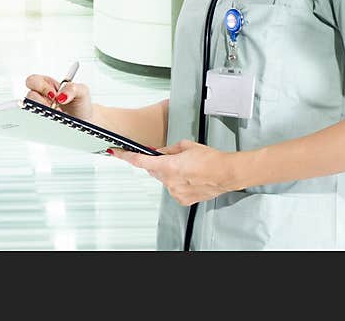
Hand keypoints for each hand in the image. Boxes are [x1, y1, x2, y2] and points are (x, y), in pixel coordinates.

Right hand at [24, 74, 93, 121]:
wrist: (84, 120)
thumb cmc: (80, 103)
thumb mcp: (82, 91)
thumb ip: (73, 88)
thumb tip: (61, 94)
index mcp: (47, 84)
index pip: (33, 81)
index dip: (40, 87)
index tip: (53, 95)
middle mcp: (40, 97)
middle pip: (29, 96)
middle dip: (41, 102)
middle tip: (54, 108)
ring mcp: (39, 110)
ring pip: (31, 111)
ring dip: (45, 114)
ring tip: (58, 116)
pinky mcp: (41, 122)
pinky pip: (36, 123)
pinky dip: (46, 123)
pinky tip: (56, 123)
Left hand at [108, 140, 238, 205]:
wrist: (227, 173)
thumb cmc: (211, 159)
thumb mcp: (186, 145)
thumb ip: (168, 149)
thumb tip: (159, 152)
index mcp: (168, 165)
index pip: (140, 161)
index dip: (126, 157)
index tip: (117, 153)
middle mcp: (169, 181)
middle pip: (153, 171)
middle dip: (158, 163)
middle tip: (171, 158)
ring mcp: (175, 191)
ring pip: (164, 180)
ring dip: (170, 173)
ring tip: (188, 168)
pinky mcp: (183, 199)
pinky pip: (173, 188)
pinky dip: (178, 183)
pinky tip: (190, 177)